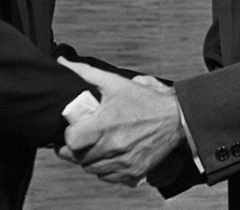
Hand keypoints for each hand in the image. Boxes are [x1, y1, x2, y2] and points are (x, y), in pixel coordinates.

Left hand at [56, 58, 184, 186]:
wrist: (175, 118)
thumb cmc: (144, 100)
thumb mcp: (114, 83)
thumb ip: (86, 73)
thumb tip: (64, 62)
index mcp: (105, 125)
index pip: (71, 141)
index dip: (68, 136)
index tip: (72, 130)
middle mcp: (112, 147)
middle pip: (78, 158)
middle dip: (75, 149)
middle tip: (79, 138)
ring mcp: (123, 162)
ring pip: (91, 169)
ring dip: (88, 159)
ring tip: (94, 145)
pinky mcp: (132, 172)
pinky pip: (108, 177)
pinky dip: (104, 169)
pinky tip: (108, 155)